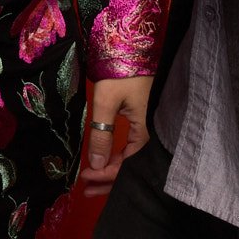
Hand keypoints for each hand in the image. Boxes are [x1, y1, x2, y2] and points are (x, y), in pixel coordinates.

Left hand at [77, 75, 151, 196]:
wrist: (133, 47)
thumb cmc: (121, 72)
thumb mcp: (106, 102)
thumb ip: (101, 134)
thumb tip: (96, 166)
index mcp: (148, 131)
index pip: (128, 165)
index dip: (107, 175)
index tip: (86, 179)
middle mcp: (153, 135)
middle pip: (132, 167)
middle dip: (109, 181)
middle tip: (86, 190)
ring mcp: (151, 129)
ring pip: (133, 159)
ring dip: (112, 171)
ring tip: (91, 182)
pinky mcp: (147, 123)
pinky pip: (134, 149)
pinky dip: (119, 157)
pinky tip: (106, 162)